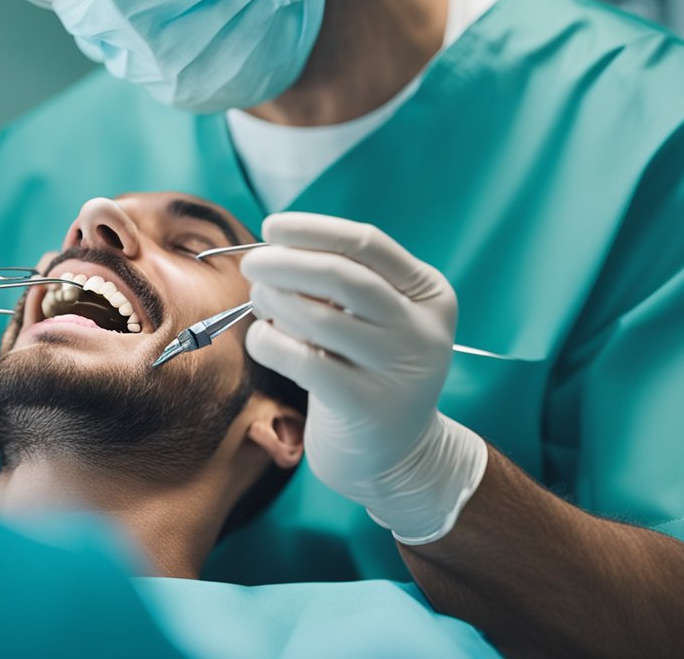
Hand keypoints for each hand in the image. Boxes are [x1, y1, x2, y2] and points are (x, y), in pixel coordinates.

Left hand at [242, 213, 487, 544]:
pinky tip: (262, 339)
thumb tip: (278, 247)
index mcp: (430, 294)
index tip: (272, 227)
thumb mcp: (377, 321)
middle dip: (287, 262)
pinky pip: (304, 362)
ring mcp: (400, 370)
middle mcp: (423, 330)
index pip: (368, 244)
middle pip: (344, 276)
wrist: (399, 457)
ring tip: (259, 301)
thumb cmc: (371, 370)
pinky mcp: (368, 407)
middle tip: (253, 264)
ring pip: (320, 318)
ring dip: (276, 301)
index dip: (313, 230)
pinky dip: (271, 343)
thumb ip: (343, 283)